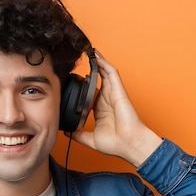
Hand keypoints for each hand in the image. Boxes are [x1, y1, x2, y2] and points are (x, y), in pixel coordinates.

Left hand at [67, 51, 161, 166]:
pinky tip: (96, 55)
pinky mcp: (118, 90)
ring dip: (97, 61)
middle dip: (90, 68)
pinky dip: (104, 63)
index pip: (90, 93)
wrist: (129, 144)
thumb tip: (67, 133)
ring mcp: (113, 93)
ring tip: (88, 51)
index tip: (71, 80)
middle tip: (80, 58)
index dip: (83, 85)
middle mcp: (107, 99)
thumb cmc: (116, 143)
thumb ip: (78, 135)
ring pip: (105, 72)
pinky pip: (111, 72)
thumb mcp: (90, 139)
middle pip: (98, 79)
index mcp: (101, 110)